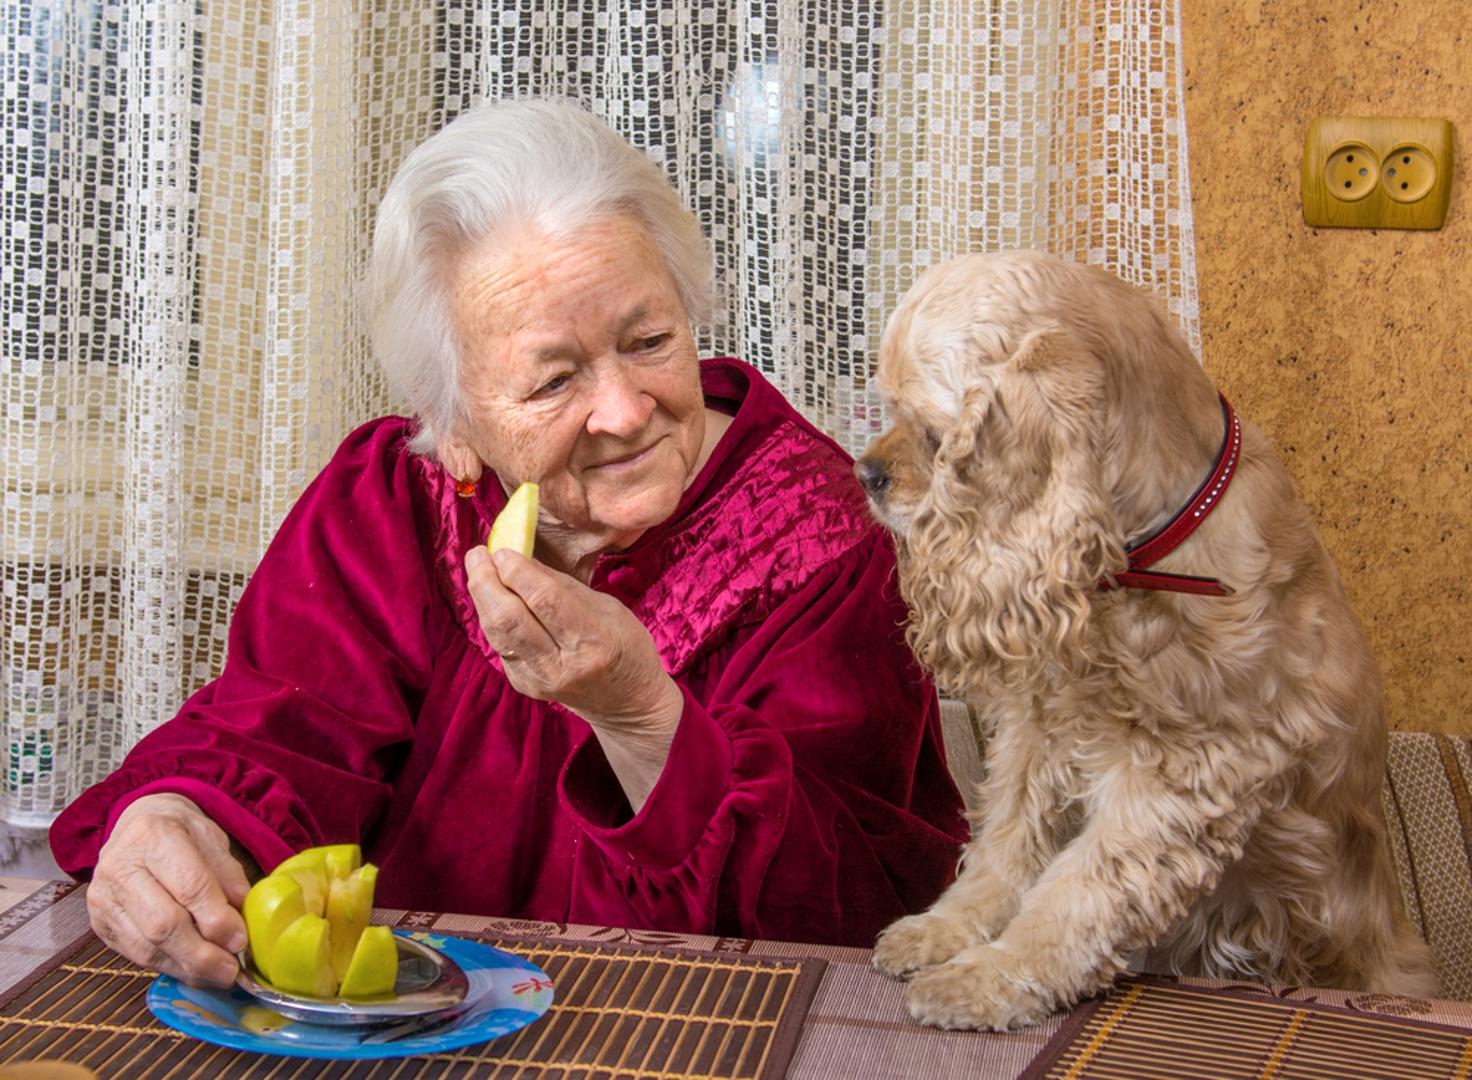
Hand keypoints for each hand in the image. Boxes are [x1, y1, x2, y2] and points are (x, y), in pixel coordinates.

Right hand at [88, 792, 250, 986]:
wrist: (135, 828)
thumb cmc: (180, 833)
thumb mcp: (212, 838)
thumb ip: (228, 876)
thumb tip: (243, 917)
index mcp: (153, 836)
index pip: (189, 886)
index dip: (216, 919)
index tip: (240, 941)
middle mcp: (120, 868)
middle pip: (163, 924)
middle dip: (201, 954)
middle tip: (232, 970)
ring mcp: (104, 899)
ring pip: (147, 947)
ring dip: (187, 968)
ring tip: (219, 975)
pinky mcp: (100, 925)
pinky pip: (136, 956)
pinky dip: (170, 968)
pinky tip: (195, 972)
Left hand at [466, 547, 680, 731]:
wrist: (627, 703)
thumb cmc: (625, 646)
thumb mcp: (609, 608)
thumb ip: (563, 586)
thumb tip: (522, 559)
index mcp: (593, 641)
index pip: (545, 600)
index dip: (518, 571)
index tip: (503, 548)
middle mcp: (561, 666)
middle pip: (510, 618)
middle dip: (487, 581)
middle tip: (478, 553)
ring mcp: (539, 680)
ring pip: (497, 632)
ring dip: (481, 596)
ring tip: (477, 567)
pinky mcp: (524, 684)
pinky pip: (500, 643)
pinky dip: (492, 615)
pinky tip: (491, 595)